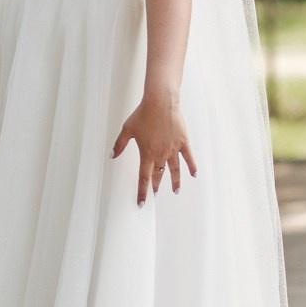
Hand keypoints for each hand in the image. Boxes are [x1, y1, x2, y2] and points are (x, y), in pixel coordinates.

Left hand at [111, 92, 196, 206]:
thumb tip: (111, 156)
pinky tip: (194, 175)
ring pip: (174, 169)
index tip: (142, 203)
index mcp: (146, 154)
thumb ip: (119, 145)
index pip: (144, 178)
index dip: (142, 192)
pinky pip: (188, 157)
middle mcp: (161, 154)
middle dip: (156, 186)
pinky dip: (192, 166)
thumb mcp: (127, 129)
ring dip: (175, 181)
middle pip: (158, 175)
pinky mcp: (182, 142)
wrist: (160, 103)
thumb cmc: (143, 114)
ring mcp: (173, 149)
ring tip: (175, 191)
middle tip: (155, 194)